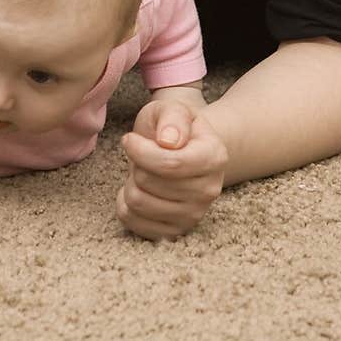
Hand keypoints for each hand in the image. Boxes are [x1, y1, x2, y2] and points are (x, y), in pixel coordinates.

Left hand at [117, 94, 227, 239]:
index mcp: (214, 157)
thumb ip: (173, 116)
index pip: (170, 163)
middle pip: (148, 181)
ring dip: (131, 182)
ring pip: (137, 202)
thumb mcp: (173, 109)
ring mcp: (193, 215)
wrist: (183, 152)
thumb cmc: (173, 128)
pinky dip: (125, 203)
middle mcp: (209, 191)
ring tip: (145, 171)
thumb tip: (169, 141)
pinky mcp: (174, 231)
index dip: (139, 150)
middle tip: (145, 156)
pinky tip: (140, 189)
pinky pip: (131, 221)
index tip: (130, 139)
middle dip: (137, 163)